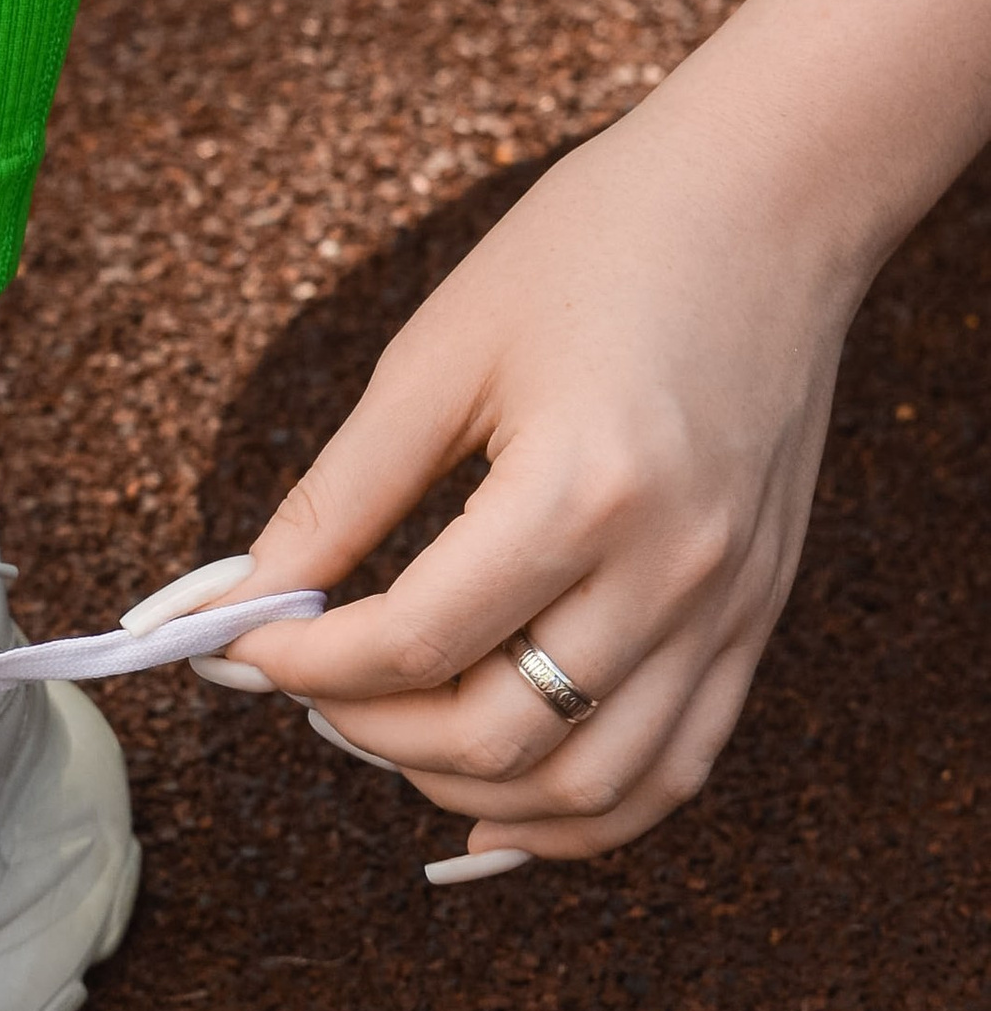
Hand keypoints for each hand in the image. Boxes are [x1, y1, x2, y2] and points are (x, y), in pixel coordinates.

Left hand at [225, 98, 858, 864]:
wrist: (773, 196)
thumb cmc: (598, 247)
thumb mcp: (437, 358)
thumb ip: (336, 498)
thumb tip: (237, 601)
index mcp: (586, 488)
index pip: (413, 641)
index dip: (302, 663)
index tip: (239, 645)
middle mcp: (674, 568)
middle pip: (497, 735)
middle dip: (369, 731)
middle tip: (308, 683)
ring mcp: (729, 605)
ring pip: (590, 788)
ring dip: (465, 792)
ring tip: (387, 735)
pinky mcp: (757, 616)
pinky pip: (674, 770)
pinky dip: (580, 814)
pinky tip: (494, 803)